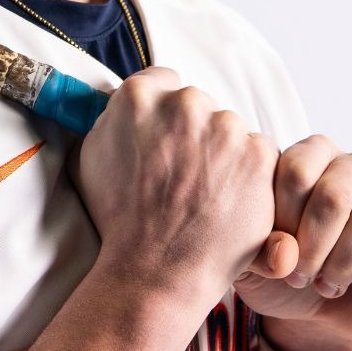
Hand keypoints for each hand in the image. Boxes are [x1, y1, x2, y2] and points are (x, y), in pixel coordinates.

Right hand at [69, 68, 278, 311]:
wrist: (157, 269)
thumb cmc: (121, 219)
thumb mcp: (92, 157)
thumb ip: (113, 120)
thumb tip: (123, 106)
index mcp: (140, 96)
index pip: (163, 82)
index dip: (163, 114)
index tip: (165, 138)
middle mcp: (185, 104)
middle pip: (198, 105)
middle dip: (194, 134)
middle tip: (183, 175)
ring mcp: (226, 128)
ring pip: (230, 130)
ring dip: (223, 154)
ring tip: (205, 194)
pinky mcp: (259, 155)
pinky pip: (259, 154)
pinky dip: (249, 176)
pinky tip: (227, 202)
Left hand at [235, 135, 351, 350]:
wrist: (321, 310)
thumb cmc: (284, 273)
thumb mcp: (255, 262)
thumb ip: (257, 250)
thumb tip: (285, 251)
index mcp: (309, 157)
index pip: (297, 171)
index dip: (286, 220)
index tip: (279, 258)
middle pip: (335, 193)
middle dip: (316, 245)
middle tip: (301, 277)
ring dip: (347, 257)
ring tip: (329, 285)